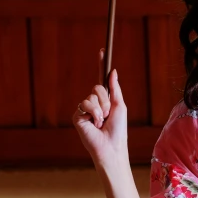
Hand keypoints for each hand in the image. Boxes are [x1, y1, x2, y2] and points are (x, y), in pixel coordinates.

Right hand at [73, 48, 128, 172]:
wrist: (111, 146)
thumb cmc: (118, 130)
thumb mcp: (119, 106)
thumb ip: (115, 89)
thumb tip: (113, 71)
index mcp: (104, 100)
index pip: (101, 80)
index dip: (101, 65)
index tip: (102, 51)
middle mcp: (93, 103)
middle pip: (97, 87)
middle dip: (105, 100)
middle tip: (108, 114)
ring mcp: (84, 109)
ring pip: (91, 96)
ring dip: (101, 109)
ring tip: (102, 121)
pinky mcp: (77, 116)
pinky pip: (85, 105)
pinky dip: (93, 114)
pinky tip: (94, 124)